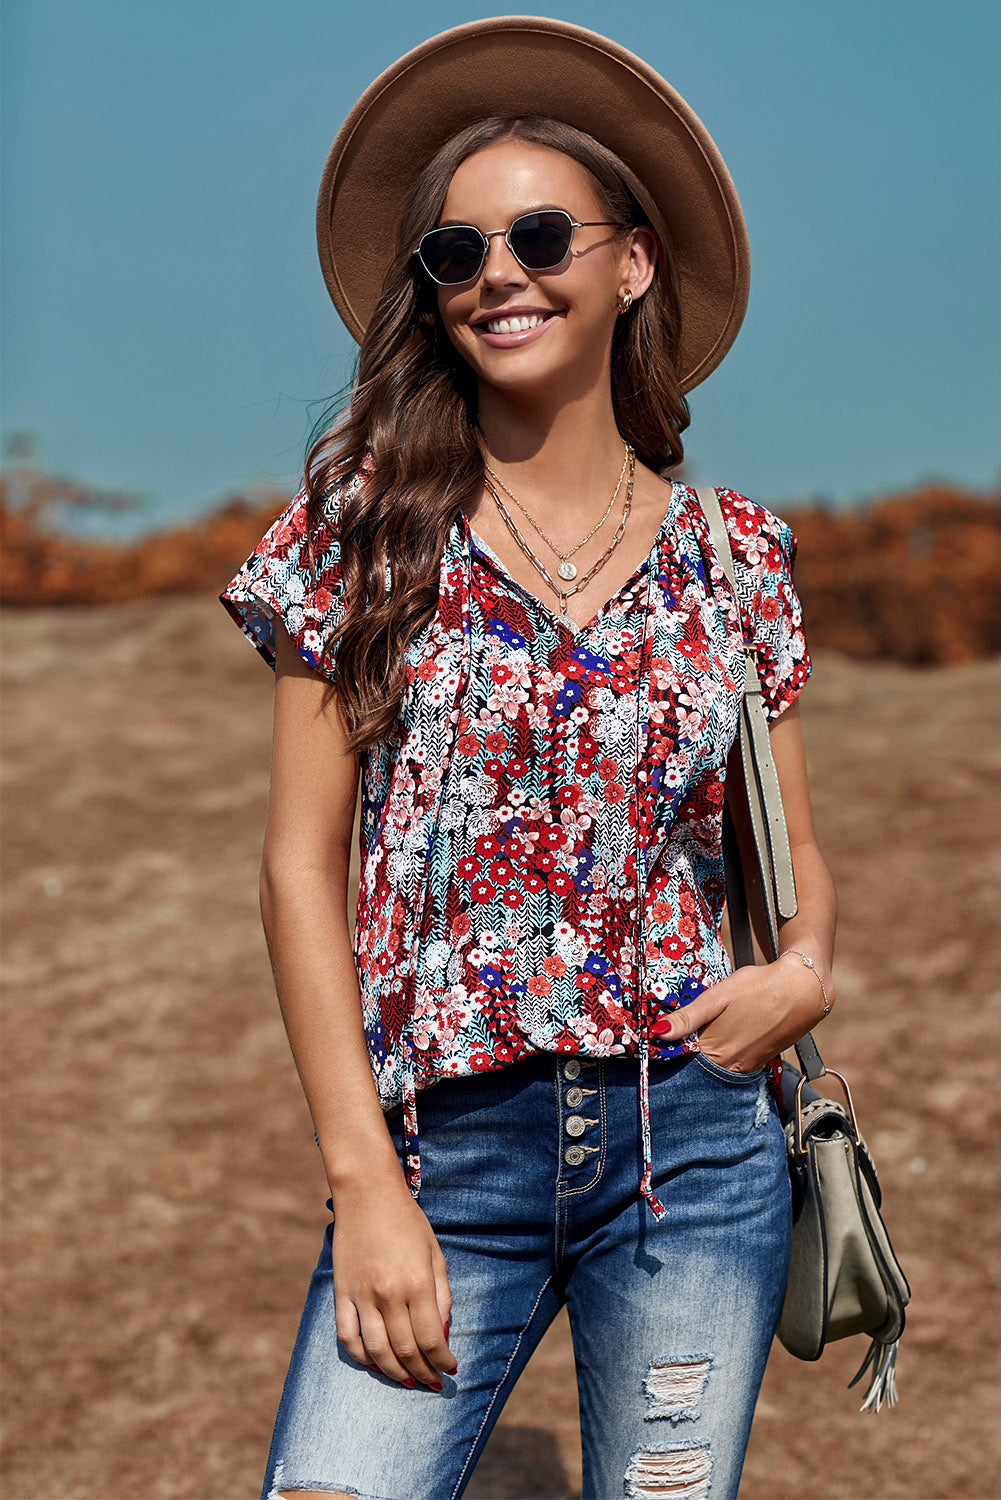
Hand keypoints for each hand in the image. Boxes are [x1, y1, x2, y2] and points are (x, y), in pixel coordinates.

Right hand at [330, 1174, 456, 1388]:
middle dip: (423, 1373)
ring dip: (394, 1374)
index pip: (431, 1339)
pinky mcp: (341, 1293)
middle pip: (406, 1351)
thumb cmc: (407, 1221)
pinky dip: (361, 1357)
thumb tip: (442, 1334)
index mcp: (417, 1283)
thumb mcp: (435, 1254)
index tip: (451, 1369)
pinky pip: (348, 1337)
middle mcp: (389, 1294)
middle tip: (432, 1382)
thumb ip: (441, 1295)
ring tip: (407, 1381)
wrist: (367, 1194)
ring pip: (377, 1352)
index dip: (443, 1361)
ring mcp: (362, 1296)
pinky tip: (375, 1363)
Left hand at [650, 956, 832, 1073]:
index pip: (680, 1060)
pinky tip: (721, 1037)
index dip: (667, 1051)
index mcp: (716, 1051)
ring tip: (697, 1036)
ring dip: (702, 1056)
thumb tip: (657, 1033)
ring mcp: (746, 1066)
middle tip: (672, 1039)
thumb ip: (688, 1017)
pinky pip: (732, 1064)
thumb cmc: (758, 988)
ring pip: (714, 1066)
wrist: (801, 991)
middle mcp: (730, 1066)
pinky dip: (721, 1055)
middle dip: (683, 1056)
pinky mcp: (758, 1062)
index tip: (655, 1042)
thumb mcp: (718, 997)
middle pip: (696, 1068)